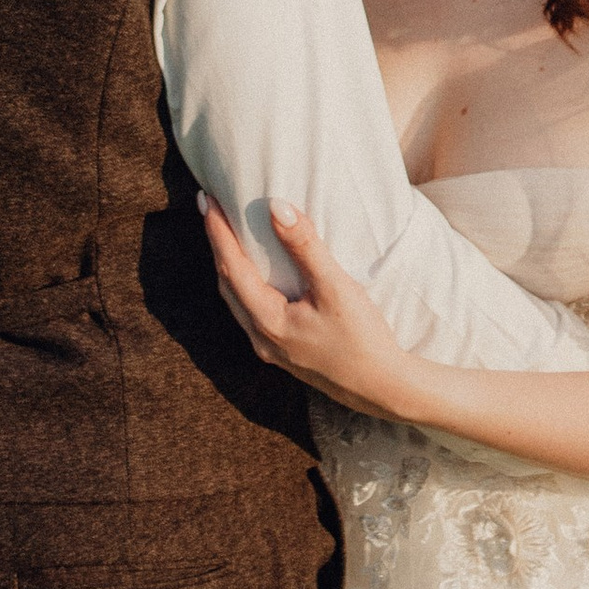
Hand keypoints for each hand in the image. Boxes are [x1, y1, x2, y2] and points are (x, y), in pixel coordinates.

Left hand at [200, 194, 423, 422]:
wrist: (382, 388)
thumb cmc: (361, 338)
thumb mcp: (335, 288)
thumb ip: (305, 247)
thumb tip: (276, 207)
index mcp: (267, 322)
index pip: (232, 268)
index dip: (217, 232)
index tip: (206, 199)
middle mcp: (261, 338)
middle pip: (227, 285)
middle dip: (217, 245)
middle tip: (209, 209)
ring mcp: (272, 348)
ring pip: (237, 300)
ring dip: (229, 265)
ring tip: (227, 235)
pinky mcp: (285, 352)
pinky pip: (251, 311)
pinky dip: (245, 284)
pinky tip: (257, 274)